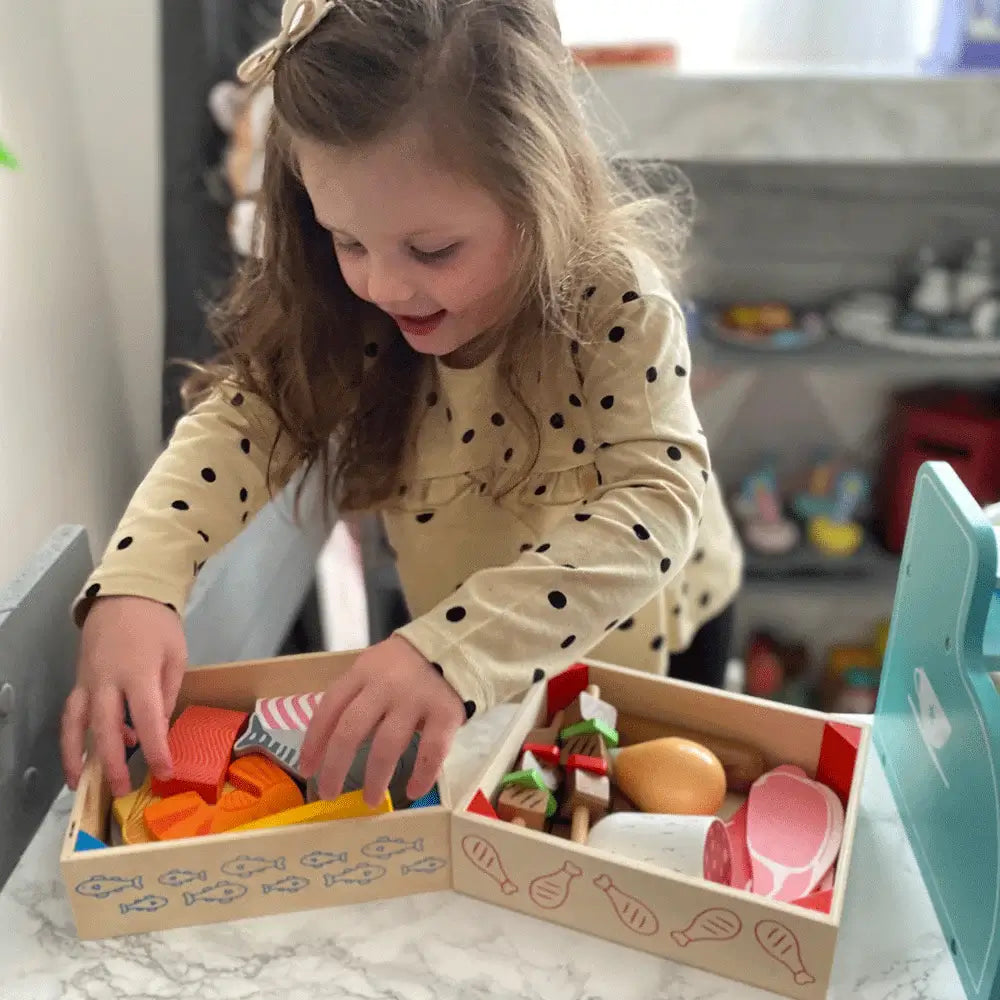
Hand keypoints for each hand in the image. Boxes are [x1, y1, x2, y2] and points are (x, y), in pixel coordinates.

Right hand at [61, 596, 187, 797]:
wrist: (126, 593)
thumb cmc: (158, 624)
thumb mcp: (176, 655)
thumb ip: (168, 693)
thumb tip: (159, 729)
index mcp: (138, 673)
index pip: (148, 719)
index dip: (156, 748)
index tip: (164, 771)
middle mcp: (107, 681)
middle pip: (105, 729)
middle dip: (112, 763)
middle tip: (122, 790)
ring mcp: (88, 681)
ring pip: (76, 725)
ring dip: (76, 756)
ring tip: (81, 784)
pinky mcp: (78, 680)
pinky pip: (71, 714)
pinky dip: (72, 737)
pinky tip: (83, 755)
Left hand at [299, 634, 465, 807]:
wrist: (456, 645)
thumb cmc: (407, 665)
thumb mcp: (374, 668)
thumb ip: (356, 696)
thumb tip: (330, 745)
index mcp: (363, 672)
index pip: (329, 708)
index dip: (314, 741)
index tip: (306, 770)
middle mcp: (385, 685)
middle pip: (351, 730)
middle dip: (336, 767)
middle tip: (329, 793)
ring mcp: (416, 699)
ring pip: (387, 745)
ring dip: (376, 778)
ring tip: (370, 801)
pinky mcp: (445, 712)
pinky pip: (432, 750)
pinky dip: (422, 775)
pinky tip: (415, 791)